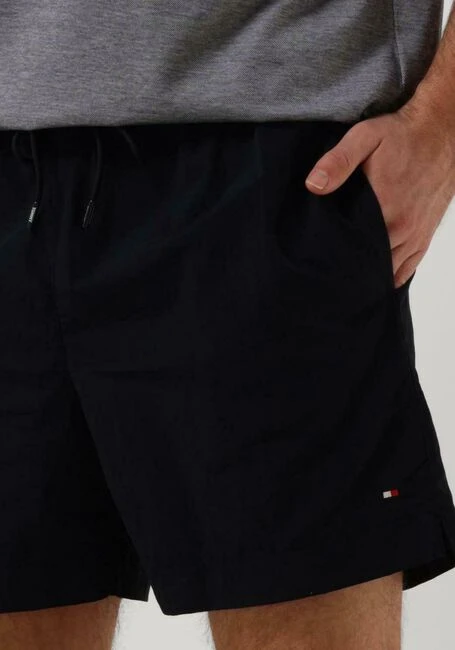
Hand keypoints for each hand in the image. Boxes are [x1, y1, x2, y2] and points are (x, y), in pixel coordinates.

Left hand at [304, 108, 454, 288]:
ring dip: (369, 271)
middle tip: (327, 266)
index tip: (318, 255)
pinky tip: (374, 277)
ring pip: (387, 269)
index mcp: (385, 207)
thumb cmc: (402, 135)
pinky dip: (391, 274)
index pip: (352, 246)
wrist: (442, 130)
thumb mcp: (365, 137)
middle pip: (369, 262)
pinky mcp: (425, 234)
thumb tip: (314, 185)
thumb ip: (338, 161)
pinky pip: (408, 267)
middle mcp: (403, 227)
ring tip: (347, 271)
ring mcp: (416, 234)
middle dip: (348, 265)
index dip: (333, 254)